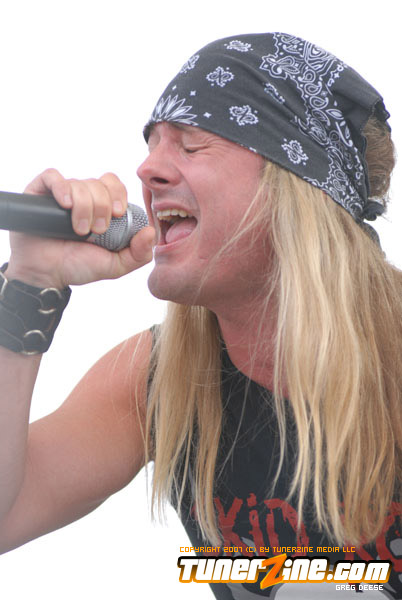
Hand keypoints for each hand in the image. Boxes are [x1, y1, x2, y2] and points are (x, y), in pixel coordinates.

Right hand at [6, 169, 154, 288]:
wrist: (46, 275)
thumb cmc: (77, 267)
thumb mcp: (115, 266)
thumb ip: (138, 254)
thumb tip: (150, 231)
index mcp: (101, 208)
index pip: (115, 185)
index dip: (118, 195)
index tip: (117, 214)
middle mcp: (83, 198)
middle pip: (99, 183)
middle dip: (102, 206)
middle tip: (97, 230)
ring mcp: (61, 195)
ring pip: (79, 183)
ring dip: (84, 207)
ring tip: (79, 230)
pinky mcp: (39, 193)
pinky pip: (52, 176)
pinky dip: (61, 188)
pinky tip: (65, 204)